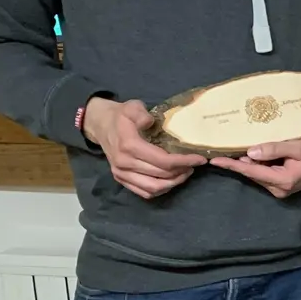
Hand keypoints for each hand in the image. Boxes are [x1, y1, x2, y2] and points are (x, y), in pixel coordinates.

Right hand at [83, 97, 205, 199]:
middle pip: (161, 176)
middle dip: (182, 171)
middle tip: (195, 164)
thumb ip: (141, 114)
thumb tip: (151, 122)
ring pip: (153, 188)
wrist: (100, 125)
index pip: (163, 161)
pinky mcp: (121, 179)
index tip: (200, 158)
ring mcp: (121, 173)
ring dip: (173, 183)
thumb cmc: (120, 115)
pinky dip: (160, 190)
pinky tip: (171, 180)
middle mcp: (124, 163)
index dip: (184, 161)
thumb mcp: (132, 107)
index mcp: (129, 146)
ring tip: (186, 172)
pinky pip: (143, 192)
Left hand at [210, 138, 300, 198]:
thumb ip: (275, 149)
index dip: (232, 165)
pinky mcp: (281, 186)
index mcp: (282, 180)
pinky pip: (264, 174)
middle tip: (229, 146)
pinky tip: (259, 154)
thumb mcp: (299, 146)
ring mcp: (279, 189)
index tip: (214, 160)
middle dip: (241, 161)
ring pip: (257, 173)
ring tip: (247, 146)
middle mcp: (277, 189)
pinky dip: (259, 164)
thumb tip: (250, 152)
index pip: (251, 171)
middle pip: (252, 173)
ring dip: (251, 161)